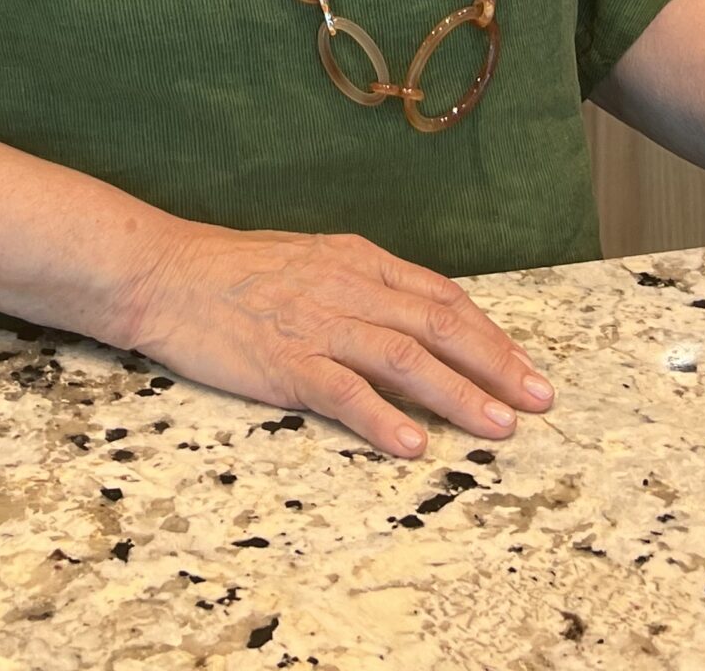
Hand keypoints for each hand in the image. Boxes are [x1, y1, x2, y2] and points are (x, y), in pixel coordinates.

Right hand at [118, 221, 552, 458]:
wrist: (165, 272)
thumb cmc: (232, 271)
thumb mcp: (308, 260)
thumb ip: (359, 286)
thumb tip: (410, 319)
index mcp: (356, 260)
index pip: (440, 297)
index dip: (489, 333)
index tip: (523, 366)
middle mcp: (347, 287)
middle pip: (438, 326)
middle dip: (496, 364)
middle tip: (539, 400)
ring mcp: (317, 323)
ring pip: (405, 358)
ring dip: (458, 394)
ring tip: (497, 427)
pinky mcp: (286, 361)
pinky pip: (344, 391)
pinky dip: (383, 418)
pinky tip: (413, 445)